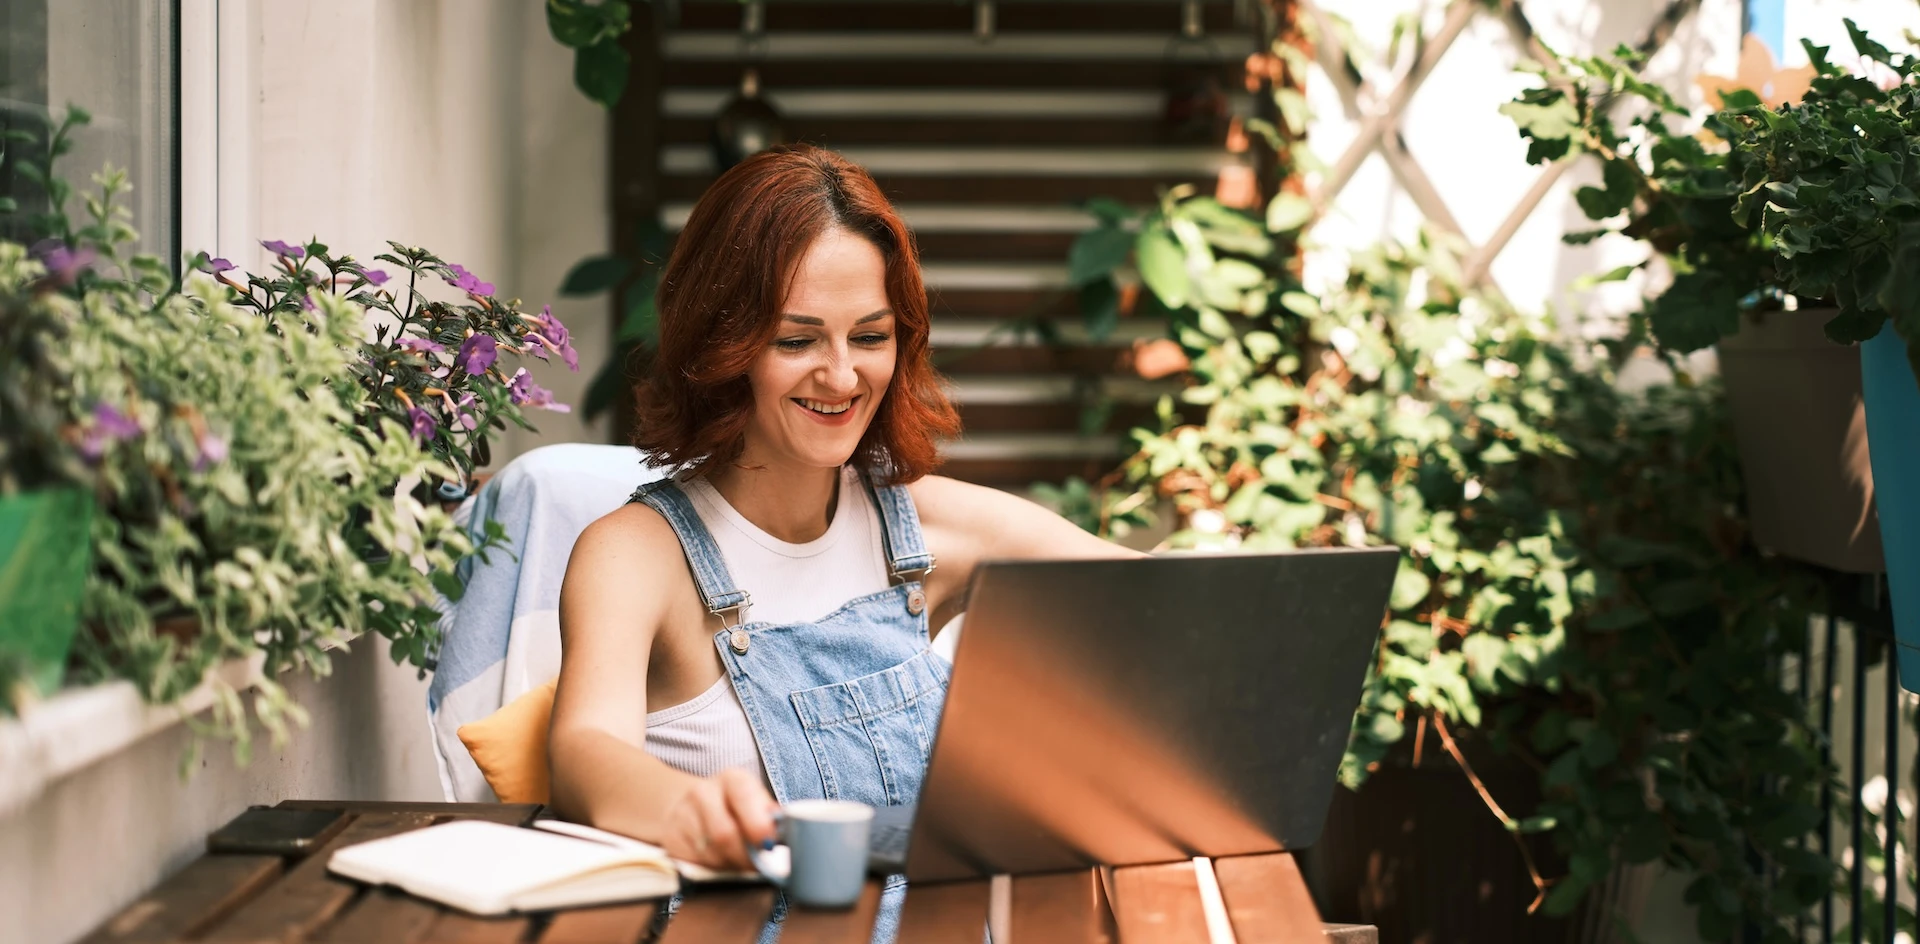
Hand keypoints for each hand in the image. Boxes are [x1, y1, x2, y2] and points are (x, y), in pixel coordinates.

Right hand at [662, 767, 778, 870]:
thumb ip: (770, 816)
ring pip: (711, 853)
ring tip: (742, 863)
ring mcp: (683, 815)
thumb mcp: (755, 801)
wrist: (688, 806)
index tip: (769, 844)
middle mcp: (703, 792)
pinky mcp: (671, 838)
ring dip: (731, 865)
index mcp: (732, 779)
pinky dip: (714, 869)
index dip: (758, 824)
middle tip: (760, 867)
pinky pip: (696, 863)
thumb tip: (785, 834)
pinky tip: (722, 863)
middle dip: (746, 856)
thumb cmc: (734, 807)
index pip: (744, 796)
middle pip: (725, 833)